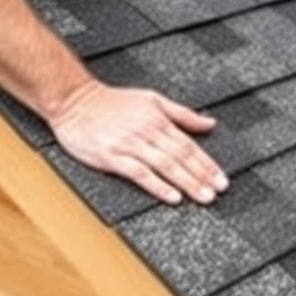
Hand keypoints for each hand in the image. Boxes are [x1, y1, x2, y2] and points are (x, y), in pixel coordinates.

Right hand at [50, 82, 228, 204]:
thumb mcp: (152, 99)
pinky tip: (172, 196)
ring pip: (165, 165)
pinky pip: (139, 173)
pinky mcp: (111, 157)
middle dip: (202, 176)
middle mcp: (146, 131)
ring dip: (187, 182)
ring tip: (203, 196)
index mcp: (158, 119)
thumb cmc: (111, 101)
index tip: (221, 179)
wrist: (73, 100)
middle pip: (181, 156)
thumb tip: (210, 123)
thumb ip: (182, 114)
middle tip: (218, 192)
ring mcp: (128, 145)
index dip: (207, 163)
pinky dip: (157, 185)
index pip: (189, 145)